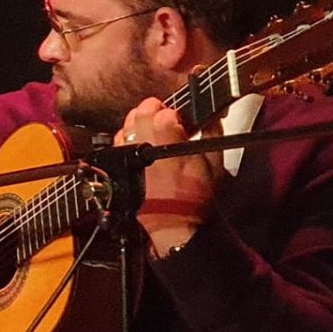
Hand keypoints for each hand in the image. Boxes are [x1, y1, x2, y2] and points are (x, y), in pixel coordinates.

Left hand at [116, 97, 224, 253]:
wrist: (174, 222)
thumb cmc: (195, 197)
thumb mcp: (215, 164)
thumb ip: (212, 134)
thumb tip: (212, 115)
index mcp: (171, 146)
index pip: (164, 114)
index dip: (171, 112)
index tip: (177, 117)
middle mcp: (146, 149)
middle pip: (140, 115)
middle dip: (151, 109)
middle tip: (160, 113)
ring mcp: (129, 158)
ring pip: (126, 127)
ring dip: (137, 122)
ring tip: (148, 127)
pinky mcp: (119, 168)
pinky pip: (117, 144)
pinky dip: (126, 138)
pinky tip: (135, 141)